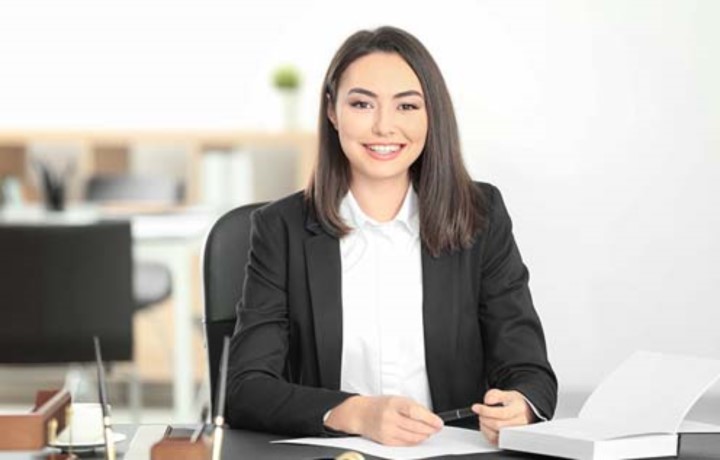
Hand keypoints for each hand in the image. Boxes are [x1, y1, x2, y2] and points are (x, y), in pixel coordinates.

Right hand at [325, 395, 442, 445]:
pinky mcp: (386, 441)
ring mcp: (387, 430)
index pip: (414, 411)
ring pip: (412, 437)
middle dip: (430, 429)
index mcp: (393, 403)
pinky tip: (419, 437)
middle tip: (436, 428)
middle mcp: (389, 417)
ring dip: (424, 436)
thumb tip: (430, 417)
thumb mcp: (396, 399)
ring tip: (429, 432)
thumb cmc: (380, 405)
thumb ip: (412, 407)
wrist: (361, 414)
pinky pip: (406, 443)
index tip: (438, 422)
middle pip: (415, 426)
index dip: (429, 418)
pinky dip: (415, 441)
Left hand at [471, 389, 533, 444]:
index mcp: (519, 409)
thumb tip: (488, 401)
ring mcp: (514, 433)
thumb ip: (495, 395)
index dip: (486, 410)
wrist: (524, 412)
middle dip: (484, 417)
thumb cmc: (515, 404)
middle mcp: (519, 423)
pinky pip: (494, 440)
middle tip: (480, 412)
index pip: (502, 413)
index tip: (475, 407)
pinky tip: (486, 425)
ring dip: (484, 426)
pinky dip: (485, 432)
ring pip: (495, 435)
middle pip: (497, 425)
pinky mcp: (507, 440)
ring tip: (484, 418)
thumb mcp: (506, 394)